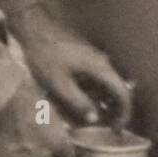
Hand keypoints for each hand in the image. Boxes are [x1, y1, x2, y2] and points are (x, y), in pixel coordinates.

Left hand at [10, 5, 132, 128]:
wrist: (33, 27)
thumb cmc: (45, 56)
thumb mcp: (59, 84)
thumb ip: (79, 103)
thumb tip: (95, 119)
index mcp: (101, 68)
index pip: (124, 93)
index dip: (124, 113)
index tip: (116, 129)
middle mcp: (103, 61)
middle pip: (118, 88)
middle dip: (114, 109)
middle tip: (105, 125)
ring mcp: (95, 56)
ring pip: (107, 83)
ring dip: (103, 100)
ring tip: (90, 115)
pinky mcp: (86, 55)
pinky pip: (97, 76)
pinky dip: (94, 90)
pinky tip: (80, 98)